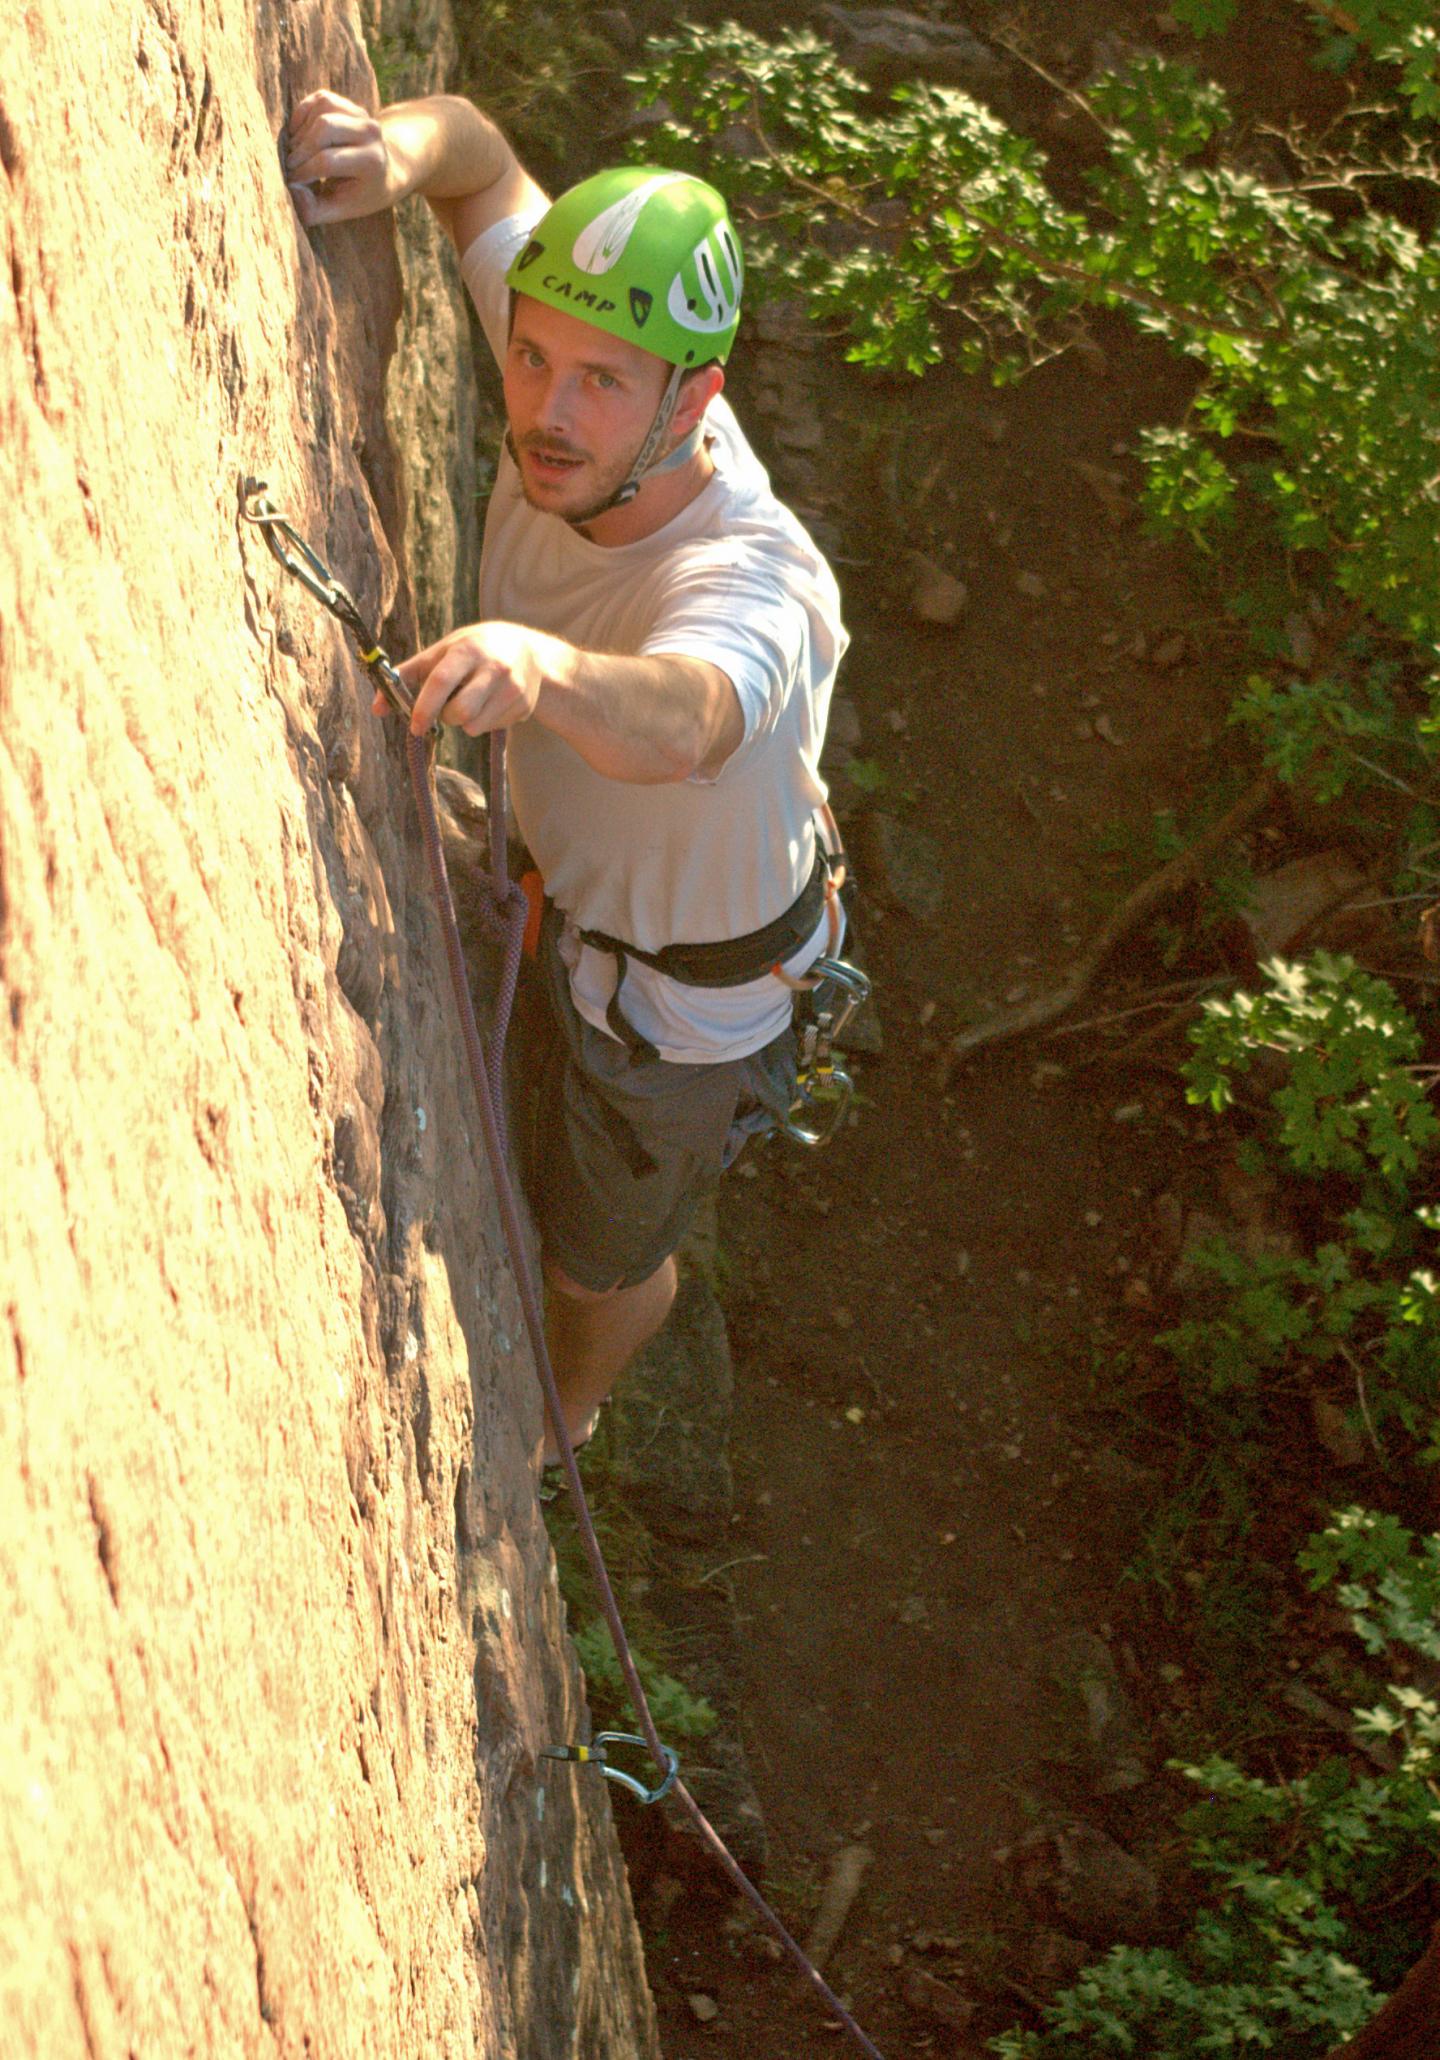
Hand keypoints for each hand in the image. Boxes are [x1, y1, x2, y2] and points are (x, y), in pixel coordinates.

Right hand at [286, 90, 394, 227]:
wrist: (387, 170)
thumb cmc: (360, 194)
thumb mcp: (341, 210)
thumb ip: (315, 210)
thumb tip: (291, 190)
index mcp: (371, 162)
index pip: (328, 161)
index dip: (303, 171)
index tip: (291, 182)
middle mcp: (370, 133)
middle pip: (324, 128)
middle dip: (300, 149)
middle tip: (289, 166)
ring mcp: (361, 114)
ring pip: (321, 111)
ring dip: (301, 132)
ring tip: (295, 153)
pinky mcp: (348, 104)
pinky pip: (319, 100)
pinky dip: (303, 115)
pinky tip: (299, 135)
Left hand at [389, 621, 553, 735]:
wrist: (527, 651)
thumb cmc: (472, 651)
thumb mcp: (441, 654)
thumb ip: (407, 677)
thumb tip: (376, 709)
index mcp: (467, 650)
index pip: (441, 682)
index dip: (424, 708)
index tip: (415, 726)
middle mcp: (494, 667)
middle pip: (459, 712)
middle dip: (446, 717)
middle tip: (447, 706)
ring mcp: (513, 688)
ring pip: (474, 727)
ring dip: (464, 722)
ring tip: (470, 701)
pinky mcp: (524, 706)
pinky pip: (492, 728)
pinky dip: (483, 722)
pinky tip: (491, 703)